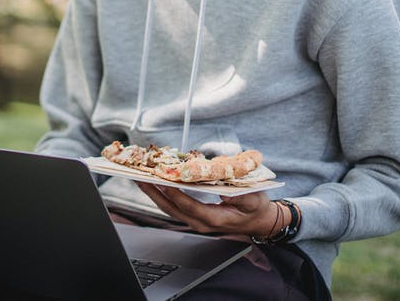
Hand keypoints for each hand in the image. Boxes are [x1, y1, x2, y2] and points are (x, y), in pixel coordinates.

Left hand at [136, 182, 280, 236]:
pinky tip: (155, 184)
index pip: (190, 206)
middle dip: (154, 193)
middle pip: (172, 208)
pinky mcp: (194, 216)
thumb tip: (221, 184)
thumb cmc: (256, 208)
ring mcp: (196, 221)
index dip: (175, 194)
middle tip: (140, 178)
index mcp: (215, 219)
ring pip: (170, 209)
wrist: (259, 221)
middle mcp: (201, 223)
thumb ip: (237, 193)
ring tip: (141, 179)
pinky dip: (162, 195)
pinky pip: (174, 207)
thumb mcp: (252, 198)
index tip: (162, 181)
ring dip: (154, 193)